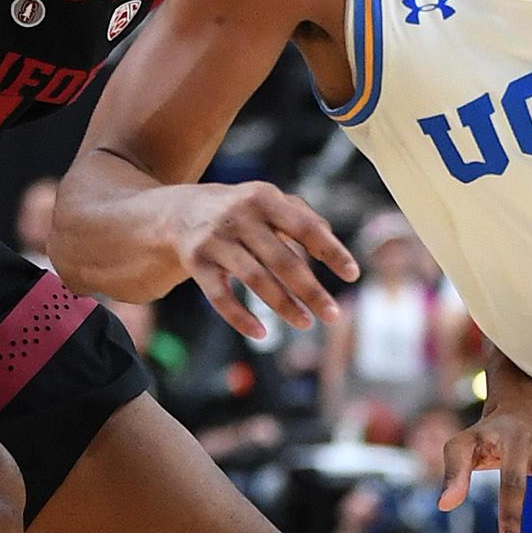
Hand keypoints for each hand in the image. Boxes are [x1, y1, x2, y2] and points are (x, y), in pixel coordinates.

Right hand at [166, 183, 357, 337]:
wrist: (179, 211)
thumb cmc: (240, 211)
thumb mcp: (268, 201)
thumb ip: (303, 216)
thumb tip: (331, 241)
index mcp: (264, 198)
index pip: (306, 228)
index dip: (332, 251)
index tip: (352, 275)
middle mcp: (239, 217)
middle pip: (282, 260)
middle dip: (311, 291)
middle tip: (333, 315)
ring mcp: (215, 240)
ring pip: (255, 280)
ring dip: (283, 306)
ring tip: (306, 323)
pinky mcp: (195, 262)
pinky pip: (220, 296)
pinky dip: (241, 318)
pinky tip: (261, 334)